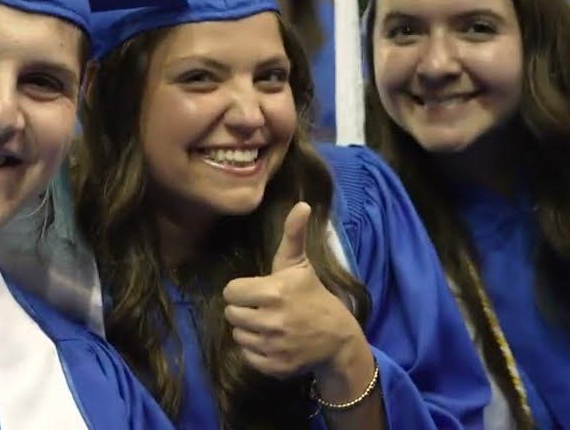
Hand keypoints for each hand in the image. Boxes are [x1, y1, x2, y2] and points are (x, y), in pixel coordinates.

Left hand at [222, 202, 368, 380]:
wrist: (338, 338)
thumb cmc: (313, 296)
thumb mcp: (301, 265)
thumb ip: (294, 234)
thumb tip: (302, 204)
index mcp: (274, 291)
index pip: (231, 291)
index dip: (241, 290)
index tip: (257, 292)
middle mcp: (271, 319)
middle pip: (231, 314)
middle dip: (244, 309)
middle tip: (263, 308)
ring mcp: (273, 345)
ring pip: (237, 335)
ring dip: (249, 330)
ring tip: (268, 324)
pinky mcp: (274, 366)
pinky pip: (247, 355)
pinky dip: (256, 350)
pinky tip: (272, 342)